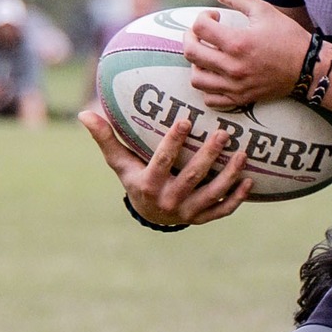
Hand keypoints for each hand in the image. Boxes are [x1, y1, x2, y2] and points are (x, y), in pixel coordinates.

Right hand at [78, 102, 252, 226]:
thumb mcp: (119, 162)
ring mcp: (187, 212)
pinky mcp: (202, 218)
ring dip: (229, 175)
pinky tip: (249, 181)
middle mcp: (168, 200)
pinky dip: (236, 198)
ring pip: (212, 193)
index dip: (173, 142)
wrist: (149, 214)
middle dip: (208, 155)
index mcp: (147, 184)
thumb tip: (83, 112)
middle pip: (192, 177)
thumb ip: (106, 138)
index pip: (162, 161)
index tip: (185, 120)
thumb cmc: (134, 177)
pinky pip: (222, 210)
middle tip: (223, 133)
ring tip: (242, 154)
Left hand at [186, 0, 311, 109]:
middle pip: (191, 52)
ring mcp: (235, 85)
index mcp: (238, 42)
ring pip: (196, 78)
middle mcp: (233, 66)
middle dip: (191, 37)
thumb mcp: (265, 11)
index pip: (200, 27)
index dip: (203, 16)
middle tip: (201, 33)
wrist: (308, 67)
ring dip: (196, 64)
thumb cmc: (287, 37)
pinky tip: (215, 75)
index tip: (214, 16)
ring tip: (206, 55)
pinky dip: (207, 88)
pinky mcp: (241, 98)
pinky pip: (211, 99)